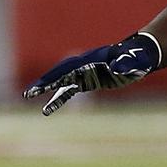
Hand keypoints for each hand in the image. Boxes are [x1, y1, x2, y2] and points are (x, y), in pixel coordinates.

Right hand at [23, 32, 161, 115]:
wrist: (138, 57)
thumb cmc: (136, 59)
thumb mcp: (132, 62)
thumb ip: (125, 64)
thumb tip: (119, 67)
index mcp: (91, 61)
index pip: (69, 69)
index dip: (57, 76)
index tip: (45, 84)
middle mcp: (83, 66)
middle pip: (59, 73)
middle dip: (44, 82)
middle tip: (28, 92)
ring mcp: (83, 73)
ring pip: (60, 82)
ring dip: (45, 88)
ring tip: (28, 96)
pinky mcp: (86, 82)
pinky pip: (67, 90)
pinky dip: (56, 99)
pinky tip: (46, 109)